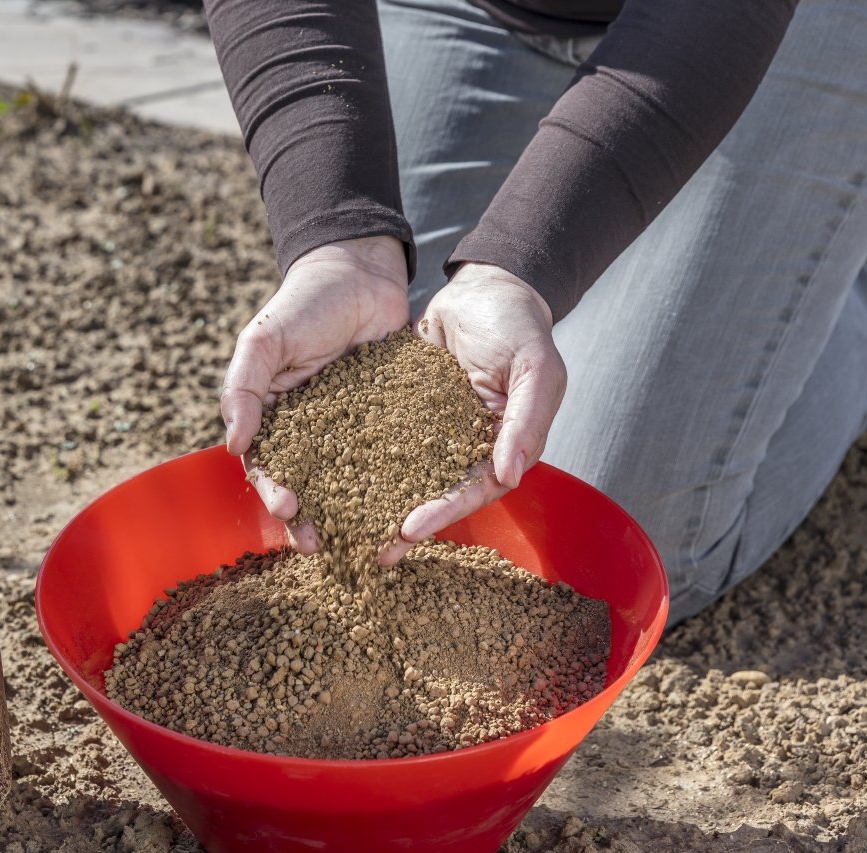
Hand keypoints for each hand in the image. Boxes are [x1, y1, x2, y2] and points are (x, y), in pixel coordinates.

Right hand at [222, 236, 409, 552]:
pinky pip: (390, 456)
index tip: (288, 508)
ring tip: (360, 539)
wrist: (360, 270)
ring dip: (350, 511)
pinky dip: (394, 483)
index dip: (273, 489)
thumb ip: (243, 388)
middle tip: (319, 545)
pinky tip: (404, 504)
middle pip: (306, 482)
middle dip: (309, 517)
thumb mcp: (263, 339)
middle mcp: (309, 429)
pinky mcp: (389, 419)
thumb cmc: (302, 303)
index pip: (267, 463)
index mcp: (272, 415)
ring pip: (348, 479)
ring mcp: (350, 427)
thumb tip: (234, 445)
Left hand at [378, 262, 564, 565]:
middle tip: (375, 551)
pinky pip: (384, 443)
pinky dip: (362, 462)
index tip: (410, 530)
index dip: (445, 511)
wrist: (482, 287)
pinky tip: (332, 479)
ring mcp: (435, 432)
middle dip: (406, 522)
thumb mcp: (534, 366)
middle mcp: (469, 447)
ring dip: (380, 503)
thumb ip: (526, 419)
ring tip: (348, 530)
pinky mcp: (406, 414)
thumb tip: (510, 475)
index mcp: (505, 445)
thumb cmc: (518, 325)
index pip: (475, 489)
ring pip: (407, 475)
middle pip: (437, 493)